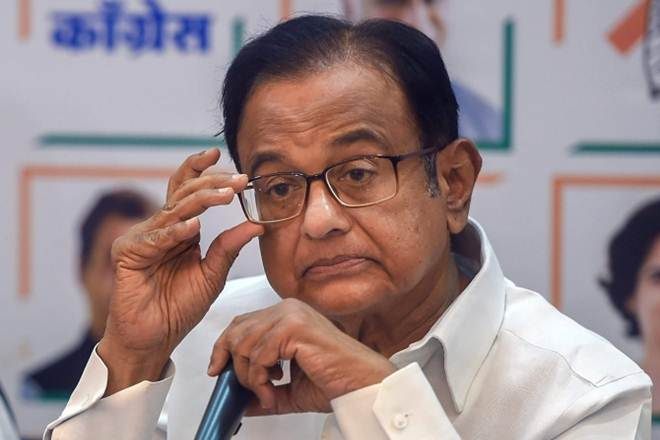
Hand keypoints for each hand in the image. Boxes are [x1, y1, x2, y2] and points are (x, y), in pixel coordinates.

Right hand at [98, 148, 263, 393]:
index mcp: (180, 229)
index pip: (188, 189)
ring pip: (173, 209)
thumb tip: (257, 224)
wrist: (154, 338)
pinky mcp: (127, 253)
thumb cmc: (180, 307)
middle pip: (184, 192)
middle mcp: (160, 228)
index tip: (221, 157)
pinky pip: (154, 238)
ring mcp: (142, 237)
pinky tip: (192, 227)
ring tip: (226, 195)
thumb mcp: (213, 274)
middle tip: (238, 180)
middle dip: (212, 183)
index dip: (201, 170)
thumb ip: (229, 247)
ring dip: (201, 200)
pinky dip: (175, 232)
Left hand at [207, 298, 395, 413]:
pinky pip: (258, 356)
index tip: (218, 369)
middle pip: (237, 330)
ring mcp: (291, 316)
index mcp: (288, 315)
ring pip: (244, 344)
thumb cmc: (336, 381)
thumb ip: (264, 390)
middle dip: (233, 364)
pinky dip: (259, 381)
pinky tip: (273, 393)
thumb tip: (241, 401)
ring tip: (267, 395)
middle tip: (244, 388)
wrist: (361, 385)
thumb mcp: (290, 388)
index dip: (224, 346)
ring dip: (249, 378)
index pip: (242, 323)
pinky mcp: (294, 328)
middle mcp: (288, 309)